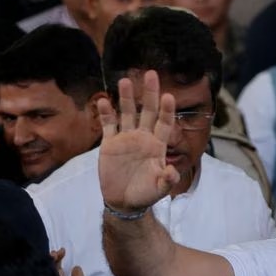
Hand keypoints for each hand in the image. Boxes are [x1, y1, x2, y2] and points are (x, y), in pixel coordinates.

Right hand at [97, 71, 180, 211]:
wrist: (124, 201)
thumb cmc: (146, 194)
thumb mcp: (159, 188)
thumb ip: (167, 180)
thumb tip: (173, 172)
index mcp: (157, 145)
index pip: (164, 123)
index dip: (167, 111)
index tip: (168, 96)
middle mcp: (143, 137)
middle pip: (147, 111)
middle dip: (149, 94)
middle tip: (151, 74)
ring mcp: (126, 138)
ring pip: (127, 113)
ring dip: (126, 98)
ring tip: (125, 81)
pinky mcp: (110, 143)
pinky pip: (108, 125)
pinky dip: (106, 113)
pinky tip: (103, 101)